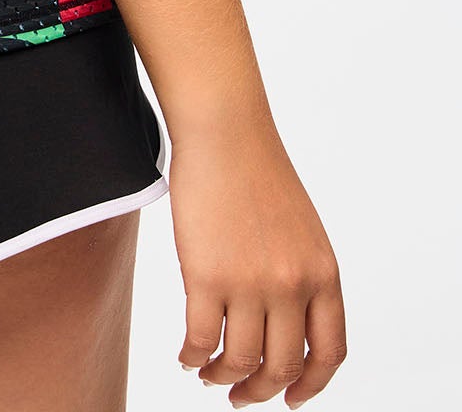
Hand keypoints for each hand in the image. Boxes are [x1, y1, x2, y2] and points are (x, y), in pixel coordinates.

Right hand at [169, 115, 345, 404]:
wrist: (224, 130)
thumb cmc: (255, 170)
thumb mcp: (302, 230)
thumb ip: (303, 276)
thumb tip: (284, 325)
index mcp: (324, 274)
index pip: (328, 353)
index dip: (310, 386)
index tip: (289, 398)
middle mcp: (293, 285)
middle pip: (282, 366)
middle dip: (260, 391)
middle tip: (239, 396)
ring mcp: (250, 282)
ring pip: (240, 360)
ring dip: (222, 377)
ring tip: (207, 374)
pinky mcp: (206, 274)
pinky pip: (201, 338)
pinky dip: (192, 356)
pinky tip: (186, 354)